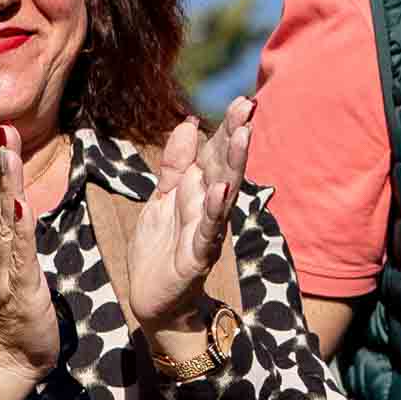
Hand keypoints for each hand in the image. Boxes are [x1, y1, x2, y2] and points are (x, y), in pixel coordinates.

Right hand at [0, 124, 62, 384]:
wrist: (7, 360)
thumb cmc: (15, 314)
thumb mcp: (13, 267)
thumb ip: (11, 236)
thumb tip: (13, 204)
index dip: (1, 164)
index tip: (3, 130)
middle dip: (2, 163)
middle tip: (3, 127)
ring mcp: (7, 270)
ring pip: (7, 221)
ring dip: (8, 186)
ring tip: (8, 154)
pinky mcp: (22, 290)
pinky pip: (22, 256)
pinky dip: (21, 230)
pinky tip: (22, 205)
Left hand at [126, 98, 252, 339]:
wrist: (153, 299)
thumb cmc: (161, 248)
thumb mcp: (161, 198)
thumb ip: (174, 165)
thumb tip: (188, 124)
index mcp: (197, 191)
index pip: (214, 154)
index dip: (227, 128)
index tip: (242, 100)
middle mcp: (207, 208)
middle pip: (224, 167)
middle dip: (235, 137)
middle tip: (247, 108)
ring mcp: (205, 232)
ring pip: (223, 194)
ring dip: (233, 166)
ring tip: (241, 138)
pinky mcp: (196, 257)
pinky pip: (207, 231)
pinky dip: (214, 210)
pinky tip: (220, 190)